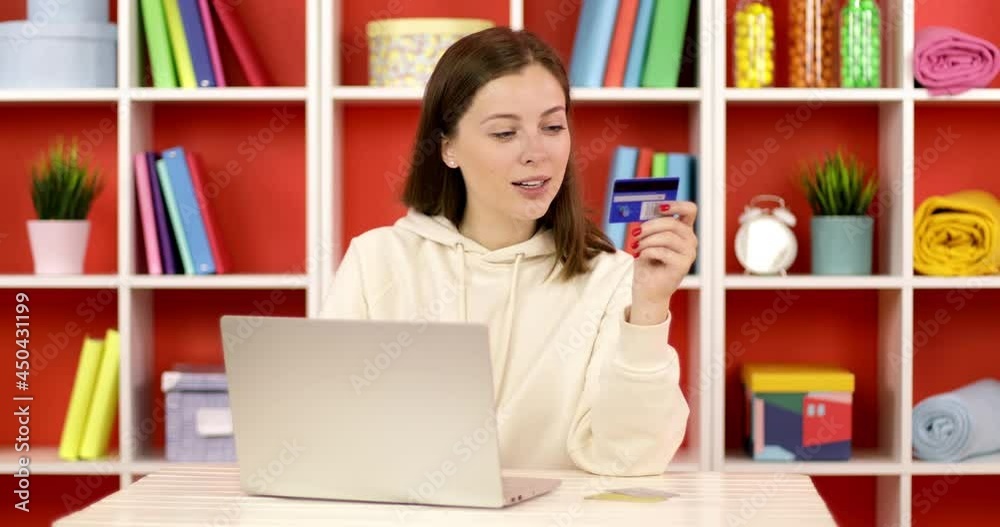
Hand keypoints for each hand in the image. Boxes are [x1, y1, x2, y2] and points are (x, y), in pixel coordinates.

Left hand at [628, 201, 697, 324]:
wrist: (647, 289)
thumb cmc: (647, 262)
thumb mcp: (647, 239)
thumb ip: (650, 225)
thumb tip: (643, 210)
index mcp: (683, 230)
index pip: (689, 210)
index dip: (676, 205)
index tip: (659, 207)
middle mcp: (690, 240)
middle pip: (672, 223)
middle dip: (649, 226)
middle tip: (635, 233)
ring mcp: (689, 253)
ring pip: (667, 237)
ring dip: (646, 240)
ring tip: (635, 246)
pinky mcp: (683, 266)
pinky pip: (663, 251)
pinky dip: (647, 252)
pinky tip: (640, 256)